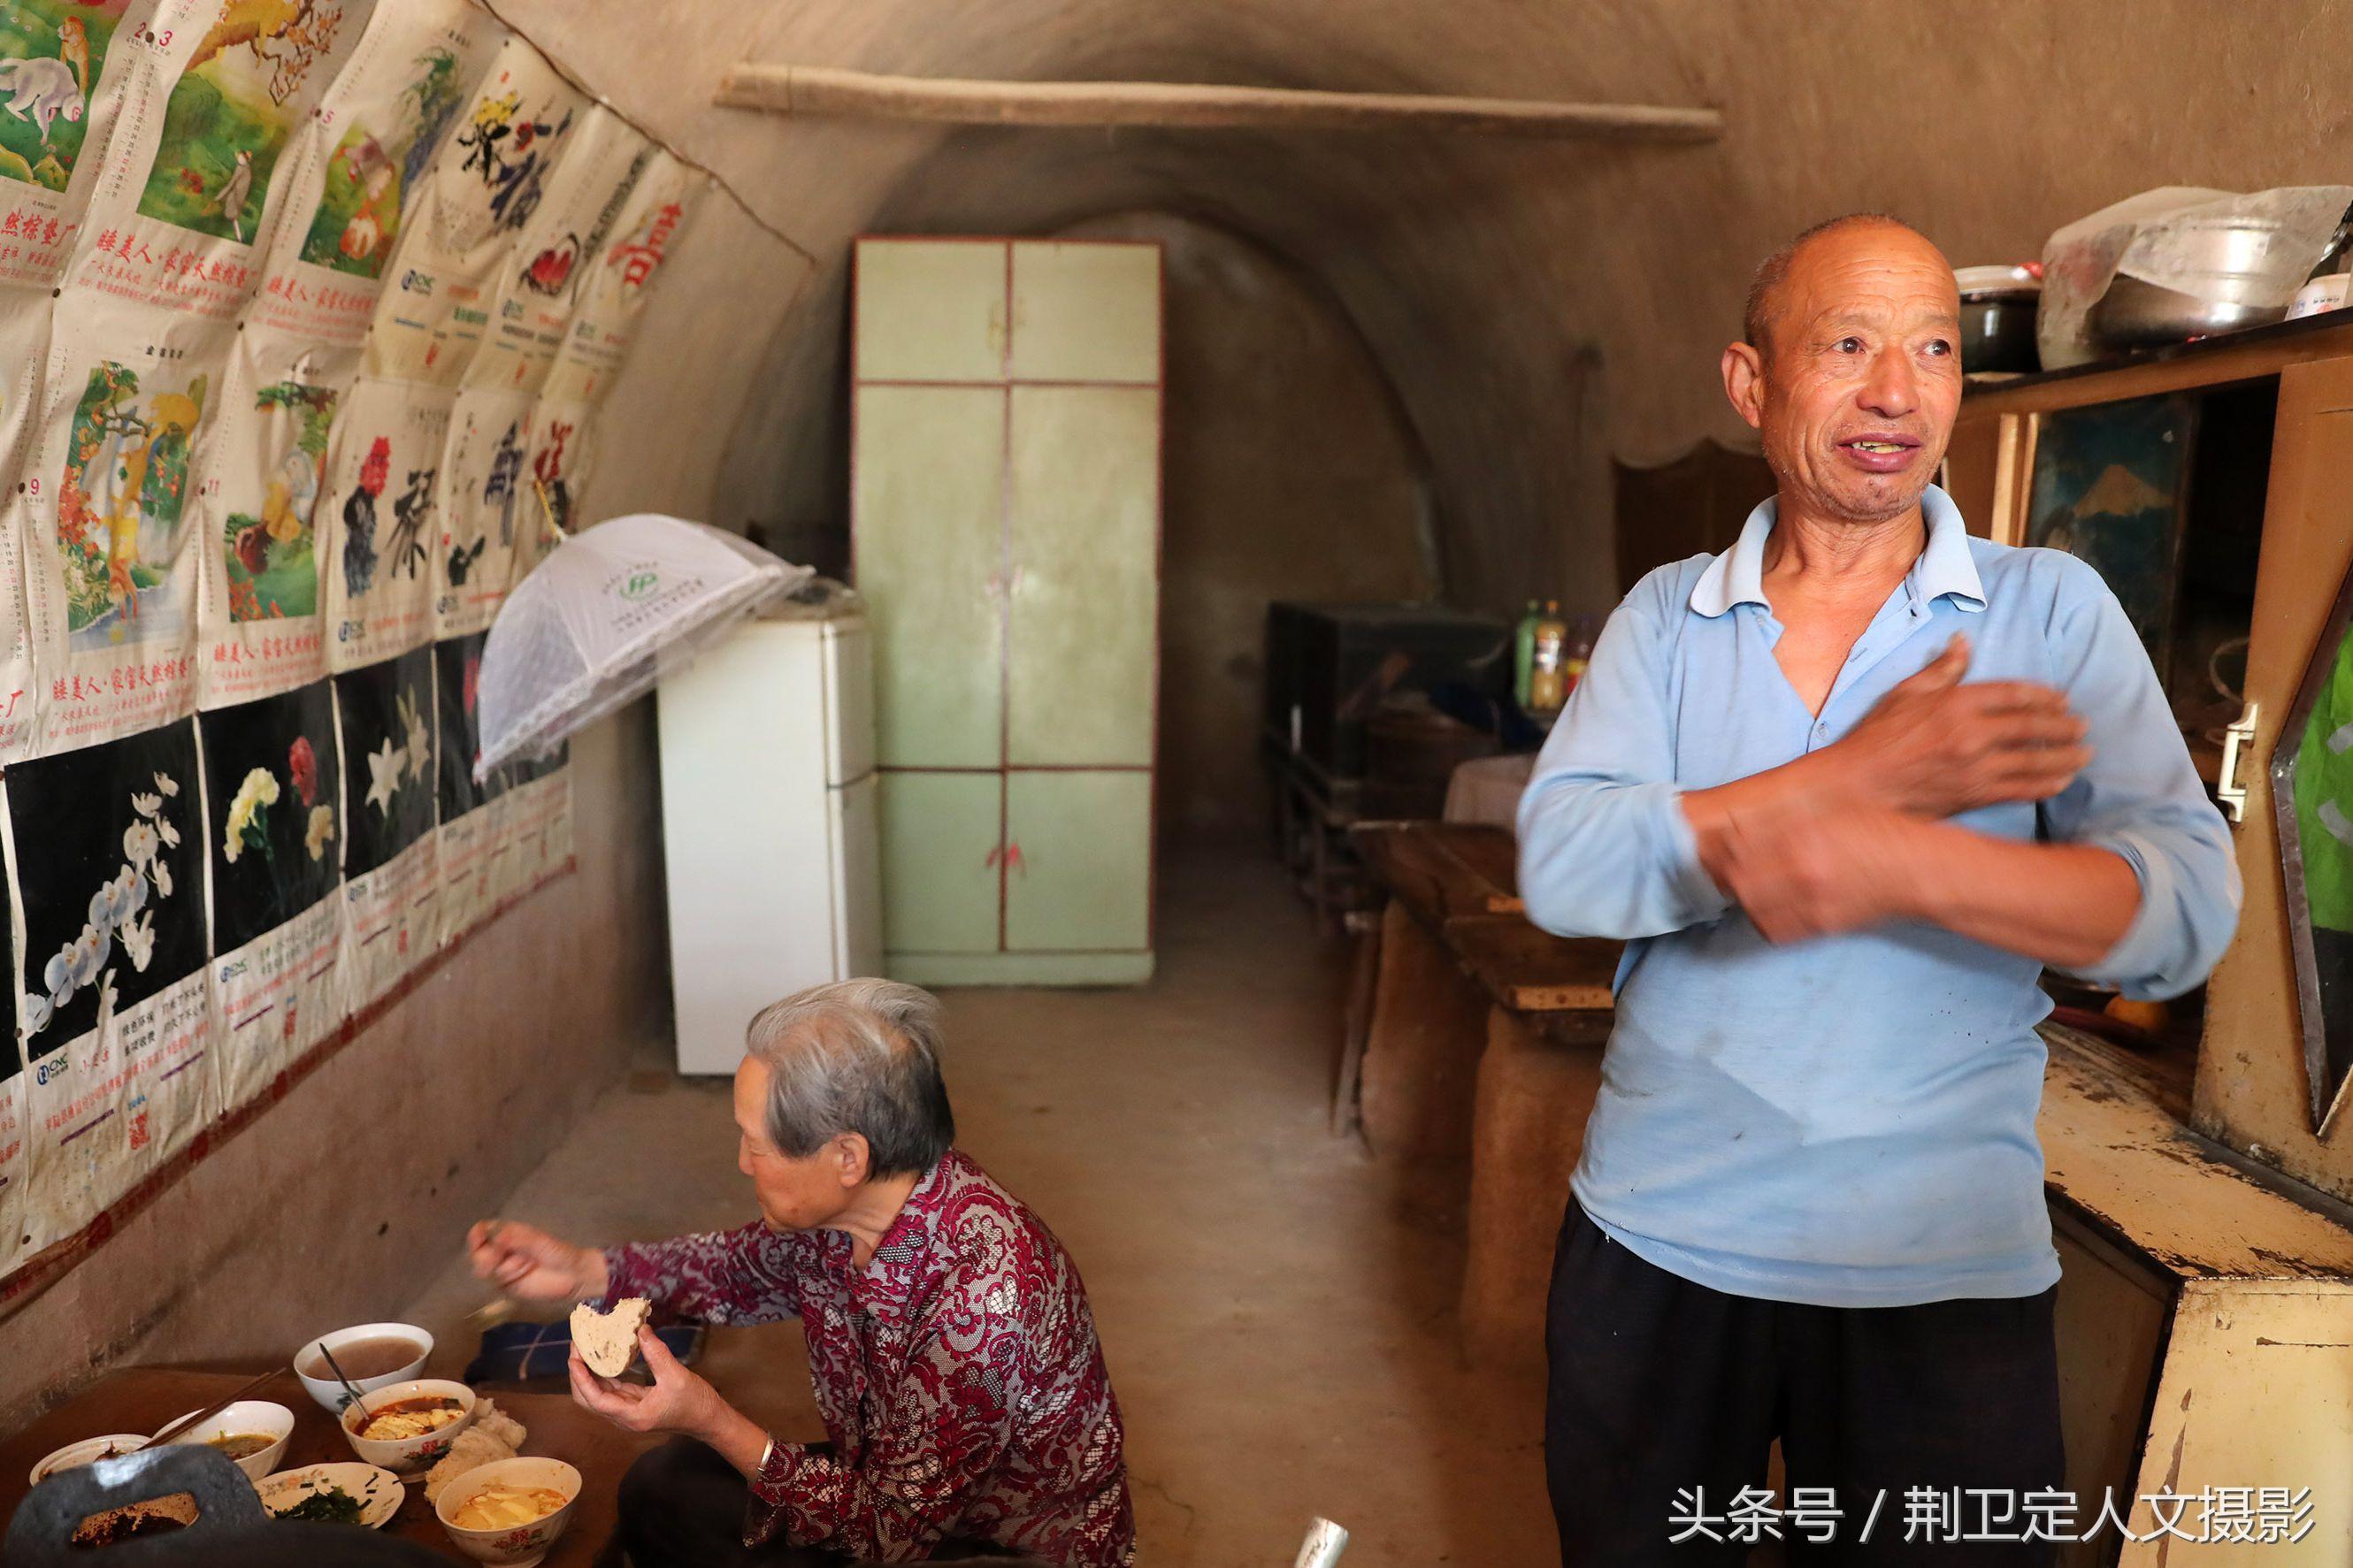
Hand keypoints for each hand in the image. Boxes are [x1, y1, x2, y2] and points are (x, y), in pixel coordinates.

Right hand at [467, 1219, 605, 1303]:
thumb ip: (516, 1238)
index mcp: (508, 1234)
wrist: (572, 1277)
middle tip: (503, 1257)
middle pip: (478, 1254)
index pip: (482, 1231)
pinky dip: (506, 1280)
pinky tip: (522, 1276)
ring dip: (503, 1268)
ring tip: (525, 1265)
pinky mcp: (506, 1286)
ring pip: (484, 1270)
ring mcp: (502, 1269)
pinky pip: (495, 1284)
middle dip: (488, 1257)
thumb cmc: (558, 1252)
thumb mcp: (538, 1241)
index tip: (480, 1240)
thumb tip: (495, 1237)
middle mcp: (501, 1251)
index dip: (476, 1235)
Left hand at [567, 1327, 726, 1439]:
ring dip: (589, 1373)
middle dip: (579, 1375)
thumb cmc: (694, 1403)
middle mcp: (625, 1417)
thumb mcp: (677, 1376)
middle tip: (577, 1348)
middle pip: (589, 1399)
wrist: (708, 1419)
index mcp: (632, 1416)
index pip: (596, 1400)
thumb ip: (657, 1353)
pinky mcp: (634, 1403)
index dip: (582, 1379)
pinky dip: (604, 1374)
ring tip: (586, 1348)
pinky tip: (604, 1356)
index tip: (574, 1357)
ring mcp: (628, 1411)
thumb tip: (641, 1329)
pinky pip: (611, 1389)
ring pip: (598, 1394)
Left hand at [1703, 804, 1930, 943]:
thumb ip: (1785, 821)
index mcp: (1803, 837)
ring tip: (1745, 886)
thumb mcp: (1828, 814)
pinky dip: (1762, 919)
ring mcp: (1811, 903)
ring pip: (1752, 908)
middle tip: (1724, 867)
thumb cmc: (1876, 833)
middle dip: (1727, 874)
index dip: (1723, 845)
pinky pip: (1775, 930)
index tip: (1714, 842)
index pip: (1741, 845)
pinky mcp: (1821, 926)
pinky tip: (1765, 907)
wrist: (1915, 871)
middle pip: (1739, 880)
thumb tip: (1740, 827)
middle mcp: (1803, 872)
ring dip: (1743, 897)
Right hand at [1826, 635, 2090, 815]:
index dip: (2043, 695)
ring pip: (2036, 760)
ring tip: (2084, 752)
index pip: (2014, 693)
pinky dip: (2048, 785)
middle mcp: (1971, 734)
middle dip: (2064, 726)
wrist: (1858, 789)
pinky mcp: (1975, 796)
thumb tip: (1964, 641)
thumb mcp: (1903, 694)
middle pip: (2033, 726)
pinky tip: (2062, 781)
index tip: (2061, 698)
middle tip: (2083, 725)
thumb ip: (1941, 670)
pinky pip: (2024, 789)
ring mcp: (1976, 768)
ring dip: (2066, 756)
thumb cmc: (1875, 739)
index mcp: (1955, 703)